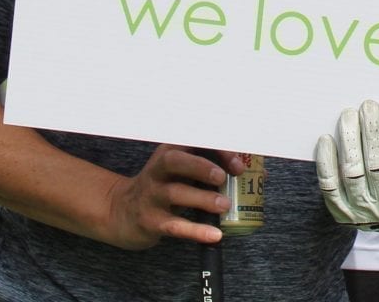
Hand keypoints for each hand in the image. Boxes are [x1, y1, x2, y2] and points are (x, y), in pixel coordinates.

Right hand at [102, 144, 231, 248]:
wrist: (122, 212)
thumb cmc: (162, 187)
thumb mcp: (180, 171)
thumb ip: (210, 167)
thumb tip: (256, 173)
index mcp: (169, 152)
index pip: (192, 143)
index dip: (216, 151)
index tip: (238, 165)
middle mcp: (157, 171)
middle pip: (174, 161)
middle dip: (201, 167)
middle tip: (222, 177)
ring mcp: (151, 196)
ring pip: (175, 193)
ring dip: (203, 199)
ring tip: (225, 206)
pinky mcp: (150, 221)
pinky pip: (174, 225)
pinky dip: (195, 230)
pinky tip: (214, 235)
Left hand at [315, 100, 378, 235]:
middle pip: (378, 168)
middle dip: (372, 133)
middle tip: (368, 107)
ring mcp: (363, 213)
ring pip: (352, 174)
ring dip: (349, 141)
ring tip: (348, 116)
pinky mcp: (341, 213)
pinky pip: (329, 186)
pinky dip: (327, 161)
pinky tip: (326, 139)